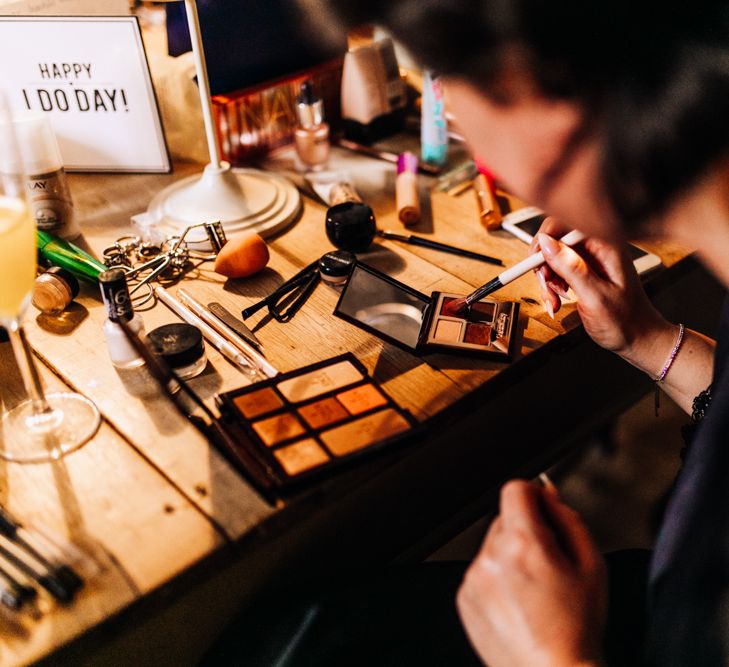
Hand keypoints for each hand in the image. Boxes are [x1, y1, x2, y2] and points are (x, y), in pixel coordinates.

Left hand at [457, 481, 606, 666]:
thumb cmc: (577, 629)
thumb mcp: (592, 566)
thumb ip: (569, 520)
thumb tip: (550, 496)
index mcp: (524, 544)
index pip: (515, 489)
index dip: (534, 495)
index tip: (543, 508)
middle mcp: (492, 557)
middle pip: (505, 519)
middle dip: (527, 531)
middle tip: (550, 564)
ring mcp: (474, 579)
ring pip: (492, 546)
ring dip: (511, 556)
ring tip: (535, 591)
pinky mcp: (464, 598)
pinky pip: (481, 572)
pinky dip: (497, 580)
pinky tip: (519, 604)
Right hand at [530, 217, 670, 364]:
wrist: (637, 338)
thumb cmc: (626, 321)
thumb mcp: (595, 296)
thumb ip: (572, 268)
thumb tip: (547, 243)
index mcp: (605, 245)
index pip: (564, 224)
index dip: (545, 241)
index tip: (537, 264)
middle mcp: (596, 248)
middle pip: (554, 241)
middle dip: (543, 264)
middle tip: (546, 285)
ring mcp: (589, 260)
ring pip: (551, 258)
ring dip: (546, 280)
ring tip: (555, 299)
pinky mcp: (582, 271)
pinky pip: (556, 271)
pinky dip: (551, 287)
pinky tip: (558, 300)